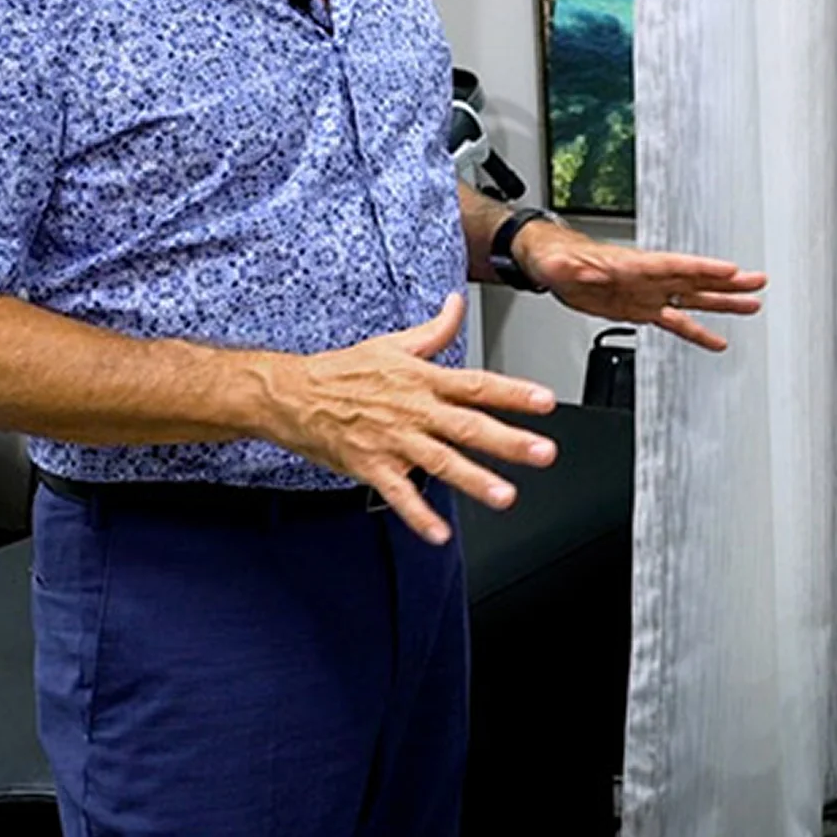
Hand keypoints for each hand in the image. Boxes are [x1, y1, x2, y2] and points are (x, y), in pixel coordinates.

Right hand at [256, 293, 557, 544]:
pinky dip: (419, 514)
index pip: (476, 385)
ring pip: (440, 460)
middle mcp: (412, 409)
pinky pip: (399, 494)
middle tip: (542, 452)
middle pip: (467, 425)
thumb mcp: (391, 344)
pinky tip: (439, 532)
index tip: (545, 401)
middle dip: (508, 440)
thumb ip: (433, 331)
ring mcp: (392, 439)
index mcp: (421, 380)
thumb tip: (455, 305)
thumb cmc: (341, 371)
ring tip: (505, 496)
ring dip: (474, 479)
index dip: (512, 393)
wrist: (292, 393)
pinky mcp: (370, 465)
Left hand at [517, 224, 765, 351]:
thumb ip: (575, 269)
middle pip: (694, 279)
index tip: (730, 270)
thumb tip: (585, 272)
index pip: (673, 266)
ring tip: (753, 305)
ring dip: (722, 302)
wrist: (551, 264)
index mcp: (632, 265)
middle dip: (726, 282)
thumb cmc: (557, 257)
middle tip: (758, 282)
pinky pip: (675, 321)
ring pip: (692, 298)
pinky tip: (717, 340)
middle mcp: (646, 278)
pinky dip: (696, 331)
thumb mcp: (561, 265)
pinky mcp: (641, 308)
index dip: (701, 269)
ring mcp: (647, 293)